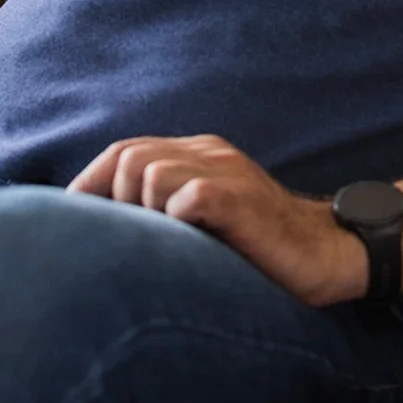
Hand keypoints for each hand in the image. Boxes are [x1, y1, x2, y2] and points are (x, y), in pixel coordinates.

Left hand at [67, 134, 368, 306]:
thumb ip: (167, 207)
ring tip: (162, 246)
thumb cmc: (260, 246)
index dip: (90, 185)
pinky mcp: (241, 200)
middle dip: (114, 202)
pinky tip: (187, 246)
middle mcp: (209, 153)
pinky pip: (188, 197)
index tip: (75, 223)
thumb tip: (105, 229)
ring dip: (144, 214)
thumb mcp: (205, 218)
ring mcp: (227, 172)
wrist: (327, 252)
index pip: (124, 150)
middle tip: (129, 242)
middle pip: (129, 157)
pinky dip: (175, 221)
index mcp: (198, 153)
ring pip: (150, 173)